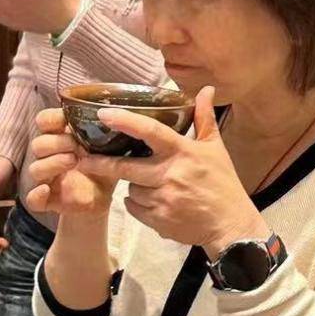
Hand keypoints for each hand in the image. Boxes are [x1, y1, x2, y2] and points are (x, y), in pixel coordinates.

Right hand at [24, 108, 123, 220]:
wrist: (103, 197)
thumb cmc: (102, 166)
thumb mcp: (108, 148)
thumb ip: (107, 134)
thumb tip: (118, 117)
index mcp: (59, 138)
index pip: (43, 122)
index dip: (51, 118)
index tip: (66, 119)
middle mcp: (48, 156)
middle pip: (38, 144)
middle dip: (57, 142)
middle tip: (78, 145)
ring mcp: (46, 179)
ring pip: (35, 169)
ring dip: (52, 163)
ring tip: (73, 160)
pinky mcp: (48, 200)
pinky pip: (32, 199)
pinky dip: (37, 194)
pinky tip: (46, 190)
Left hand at [102, 87, 267, 256]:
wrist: (230, 226)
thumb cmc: (223, 184)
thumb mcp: (216, 149)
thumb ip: (204, 118)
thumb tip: (205, 89)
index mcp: (183, 152)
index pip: (151, 131)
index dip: (125, 121)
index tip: (103, 114)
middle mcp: (170, 174)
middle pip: (125, 167)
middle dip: (101, 163)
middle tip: (84, 159)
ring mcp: (163, 199)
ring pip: (130, 189)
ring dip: (134, 186)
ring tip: (151, 186)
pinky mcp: (158, 220)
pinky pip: (133, 208)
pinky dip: (137, 205)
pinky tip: (152, 202)